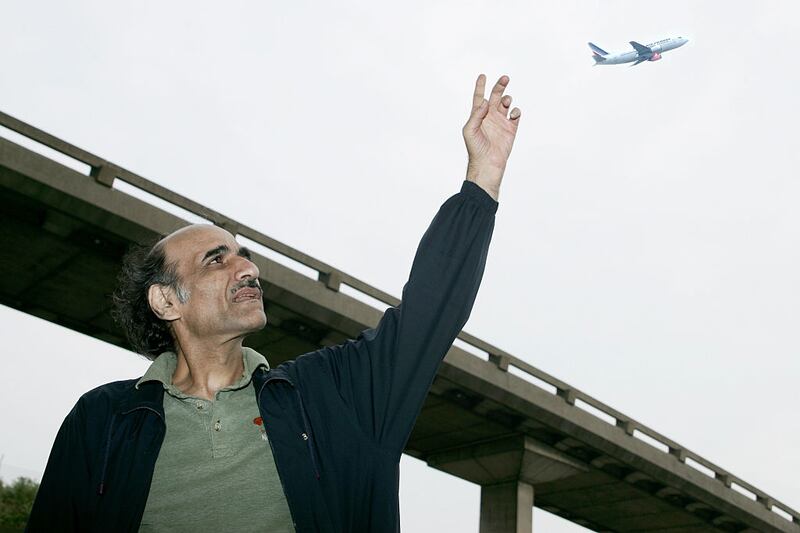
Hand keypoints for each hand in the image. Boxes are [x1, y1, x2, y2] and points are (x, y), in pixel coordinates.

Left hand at [462, 74, 520, 200]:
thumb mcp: (470, 130)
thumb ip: (476, 115)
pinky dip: (516, 111)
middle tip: (505, 78)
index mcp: (478, 116)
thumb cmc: (475, 148)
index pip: (479, 98)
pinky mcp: (511, 129)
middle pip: (496, 96)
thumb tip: (485, 102)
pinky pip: (515, 115)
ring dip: (507, 99)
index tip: (482, 76)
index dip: (480, 87)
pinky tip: (513, 114)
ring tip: (506, 102)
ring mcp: (501, 122)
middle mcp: (490, 117)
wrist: (488, 163)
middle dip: (500, 86)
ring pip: (506, 104)